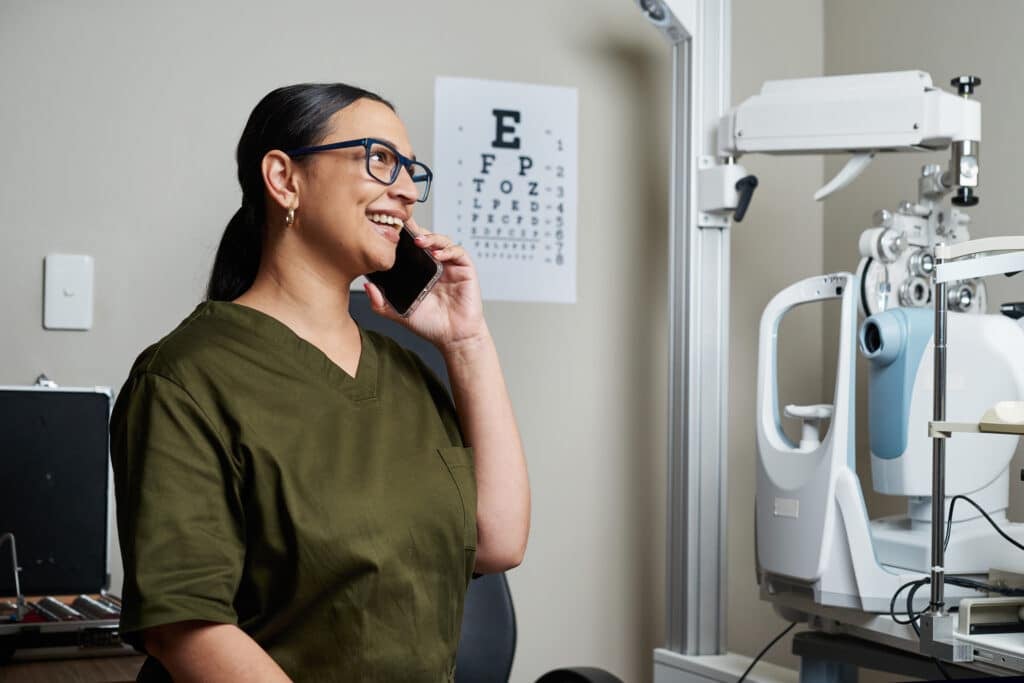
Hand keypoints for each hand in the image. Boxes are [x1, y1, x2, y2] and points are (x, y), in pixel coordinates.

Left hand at [364, 218, 486, 349]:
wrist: (453, 338)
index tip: (388, 228)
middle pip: (424, 237)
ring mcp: (450, 265)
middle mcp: (433, 265)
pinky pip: (458, 251)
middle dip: (413, 230)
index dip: (401, 236)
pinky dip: (447, 250)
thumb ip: (380, 303)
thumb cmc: (430, 325)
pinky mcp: (465, 269)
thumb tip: (366, 286)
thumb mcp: (399, 313)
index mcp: (418, 271)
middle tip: (402, 227)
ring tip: (418, 241)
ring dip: (430, 237)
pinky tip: (437, 255)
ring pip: (441, 240)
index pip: (408, 247)